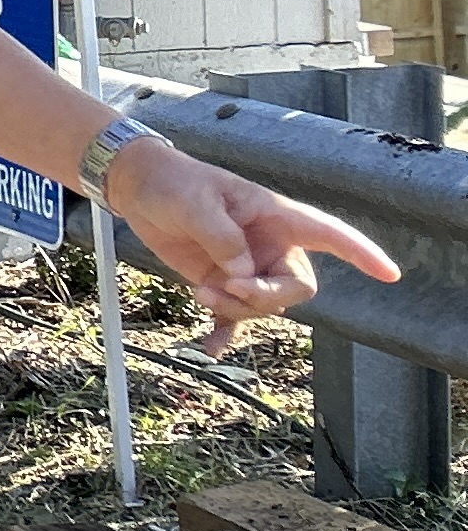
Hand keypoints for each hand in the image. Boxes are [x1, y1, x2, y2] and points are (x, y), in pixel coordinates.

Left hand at [104, 139, 396, 345]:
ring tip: (201, 294)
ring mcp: (246, 267)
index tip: (389, 274)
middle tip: (229, 288)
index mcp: (277, 217)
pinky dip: (223, 332)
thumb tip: (242, 273)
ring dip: (237, 309)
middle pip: (296, 286)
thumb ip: (223, 238)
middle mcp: (270, 246)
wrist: (140, 189)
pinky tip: (210, 347)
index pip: (330, 235)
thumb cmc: (175, 183)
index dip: (362, 253)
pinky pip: (232, 316)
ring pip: (264, 305)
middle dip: (268, 297)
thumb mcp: (196, 203)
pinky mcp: (221, 282)